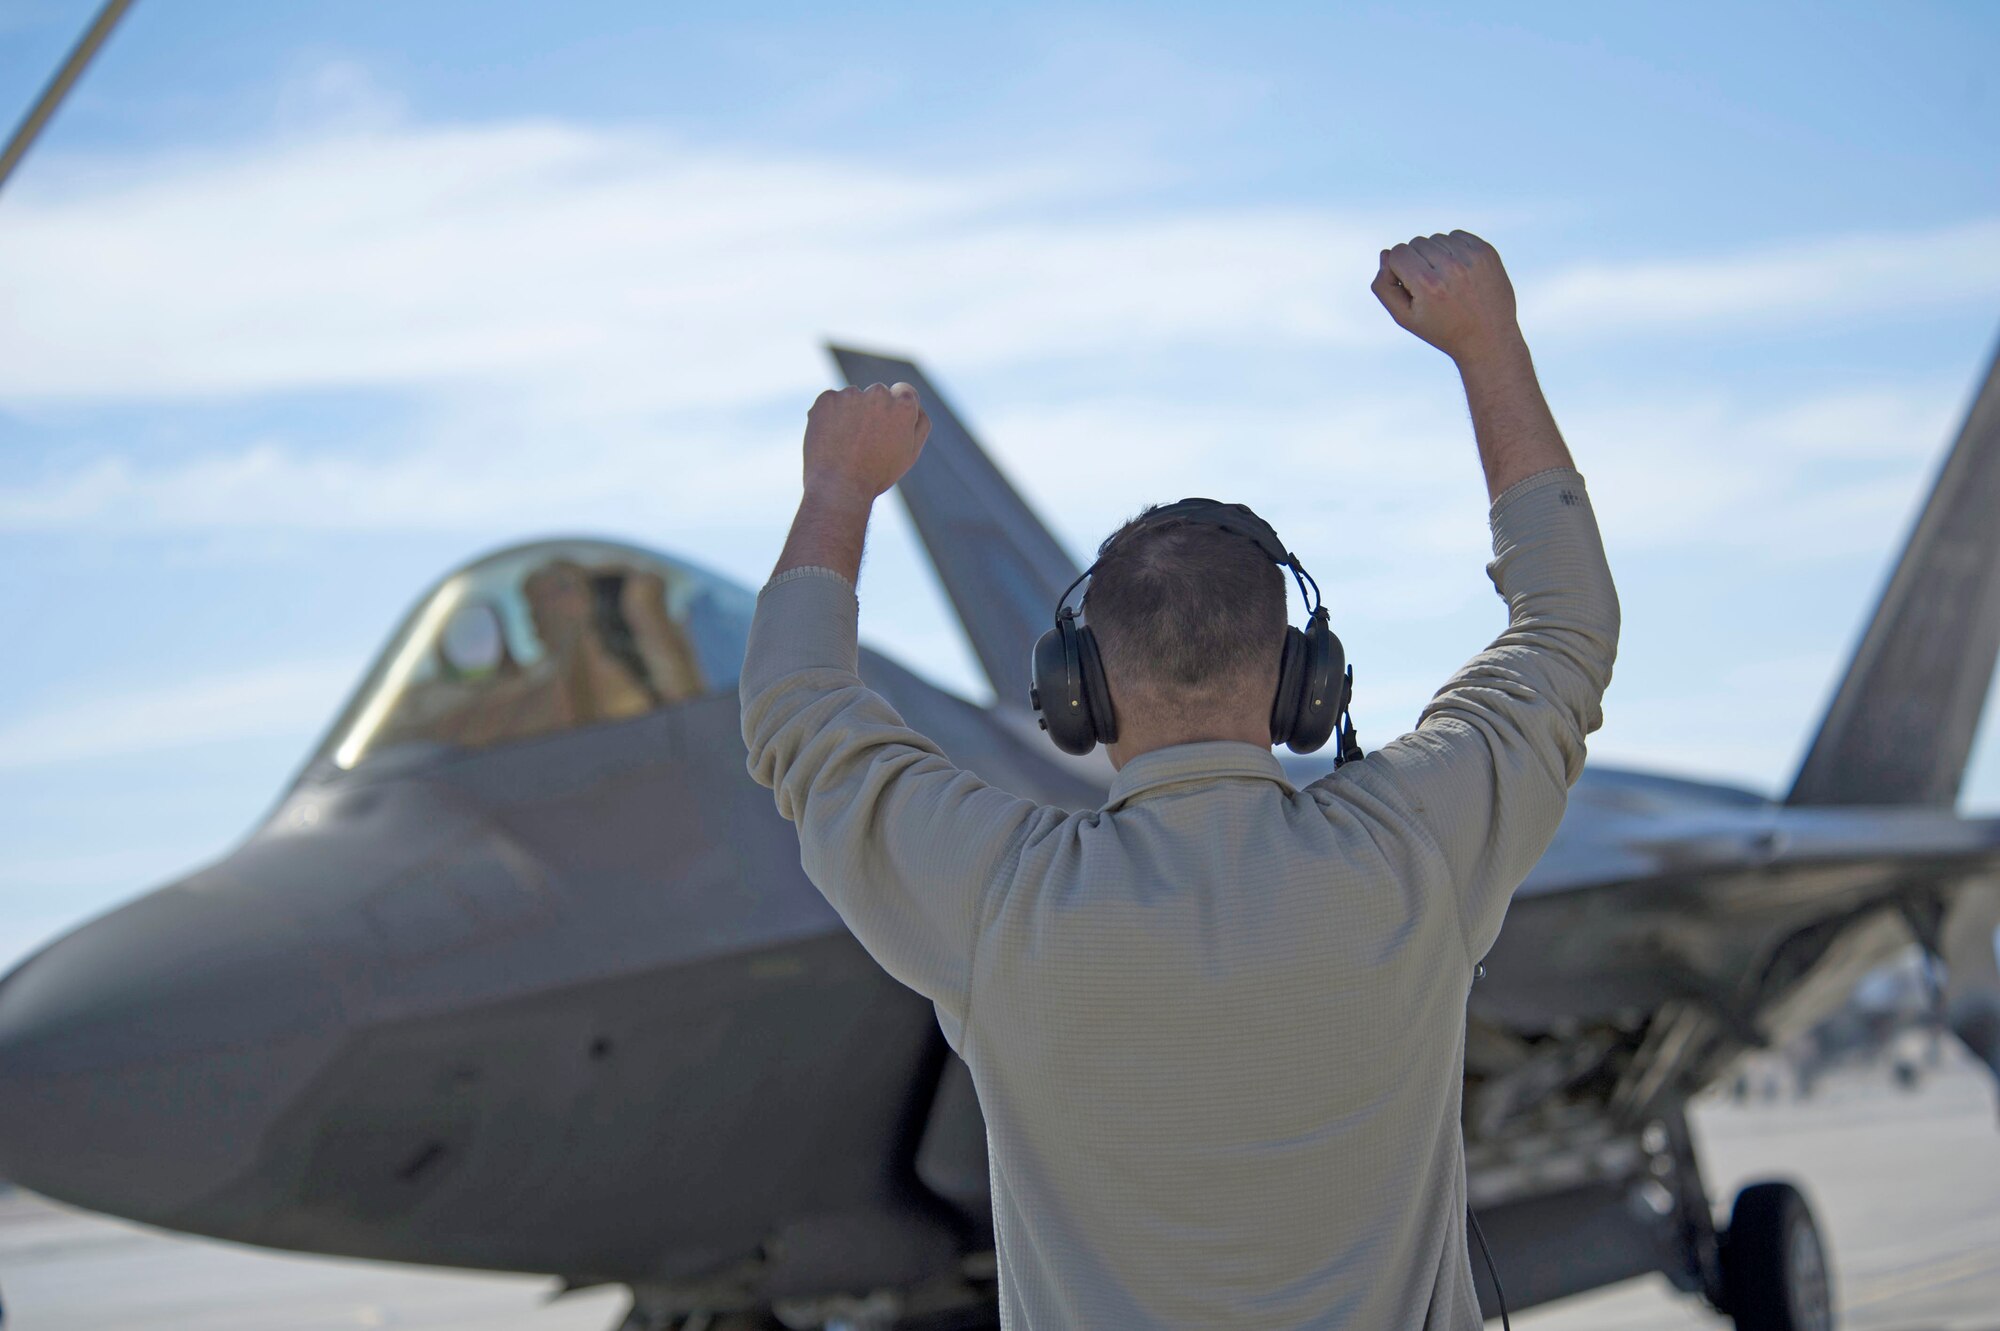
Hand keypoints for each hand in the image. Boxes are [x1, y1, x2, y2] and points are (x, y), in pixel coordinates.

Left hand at [802, 382, 931, 503]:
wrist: (840, 486)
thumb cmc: (878, 474)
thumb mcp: (910, 453)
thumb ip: (919, 423)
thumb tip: (915, 404)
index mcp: (904, 404)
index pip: (903, 391)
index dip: (895, 409)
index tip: (885, 426)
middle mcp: (879, 393)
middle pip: (877, 394)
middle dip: (872, 410)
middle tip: (865, 441)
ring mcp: (850, 394)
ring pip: (852, 398)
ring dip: (850, 412)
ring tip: (846, 444)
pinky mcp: (827, 400)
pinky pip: (830, 403)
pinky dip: (829, 416)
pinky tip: (831, 439)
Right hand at [1371, 231, 1522, 365]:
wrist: (1487, 338)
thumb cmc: (1441, 329)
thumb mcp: (1404, 317)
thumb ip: (1384, 286)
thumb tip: (1386, 253)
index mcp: (1427, 285)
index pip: (1398, 252)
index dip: (1399, 269)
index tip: (1412, 288)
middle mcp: (1450, 268)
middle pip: (1417, 242)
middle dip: (1417, 261)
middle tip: (1431, 287)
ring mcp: (1471, 258)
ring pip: (1437, 238)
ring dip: (1436, 254)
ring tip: (1446, 280)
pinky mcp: (1486, 252)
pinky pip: (1457, 236)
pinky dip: (1453, 249)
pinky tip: (1459, 271)